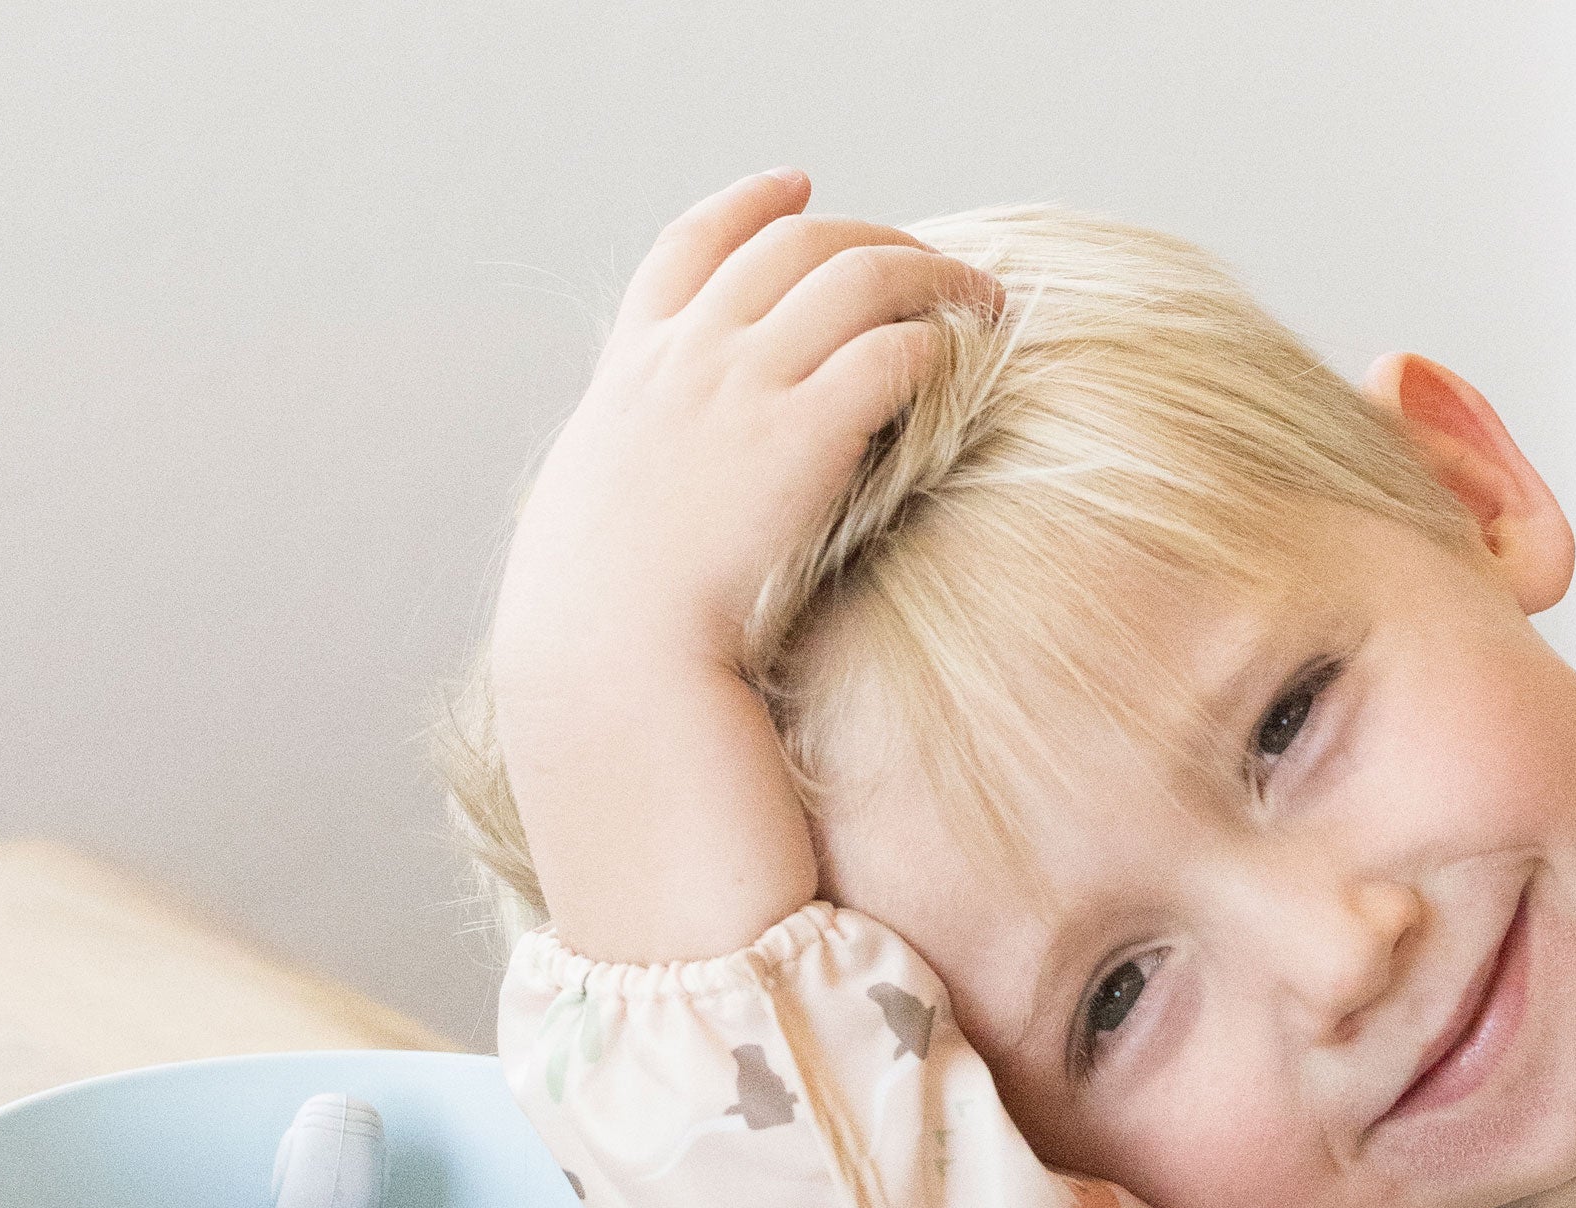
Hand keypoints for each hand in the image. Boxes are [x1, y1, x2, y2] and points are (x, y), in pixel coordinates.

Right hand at [489, 171, 998, 959]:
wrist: (610, 655)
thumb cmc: (599, 624)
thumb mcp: (590, 522)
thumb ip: (630, 477)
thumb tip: (645, 504)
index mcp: (634, 371)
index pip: (691, 246)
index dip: (750, 205)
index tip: (796, 185)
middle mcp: (689, 357)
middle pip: (791, 244)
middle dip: (870, 234)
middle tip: (930, 259)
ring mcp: (743, 385)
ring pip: (856, 274)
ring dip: (930, 274)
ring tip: (984, 300)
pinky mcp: (803, 432)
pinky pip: (891, 350)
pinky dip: (937, 340)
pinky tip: (968, 362)